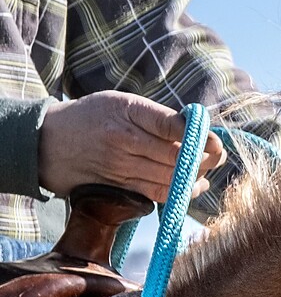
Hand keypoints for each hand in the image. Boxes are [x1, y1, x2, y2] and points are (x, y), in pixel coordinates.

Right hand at [38, 92, 225, 202]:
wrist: (45, 141)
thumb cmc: (91, 117)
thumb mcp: (120, 103)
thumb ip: (157, 116)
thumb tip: (197, 128)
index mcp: (127, 111)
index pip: (172, 126)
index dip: (200, 136)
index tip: (217, 142)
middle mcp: (123, 139)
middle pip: (176, 155)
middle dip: (205, 159)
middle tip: (218, 157)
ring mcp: (120, 165)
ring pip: (170, 177)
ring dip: (196, 176)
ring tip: (207, 169)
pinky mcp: (118, 186)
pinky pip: (157, 193)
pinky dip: (181, 191)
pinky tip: (194, 185)